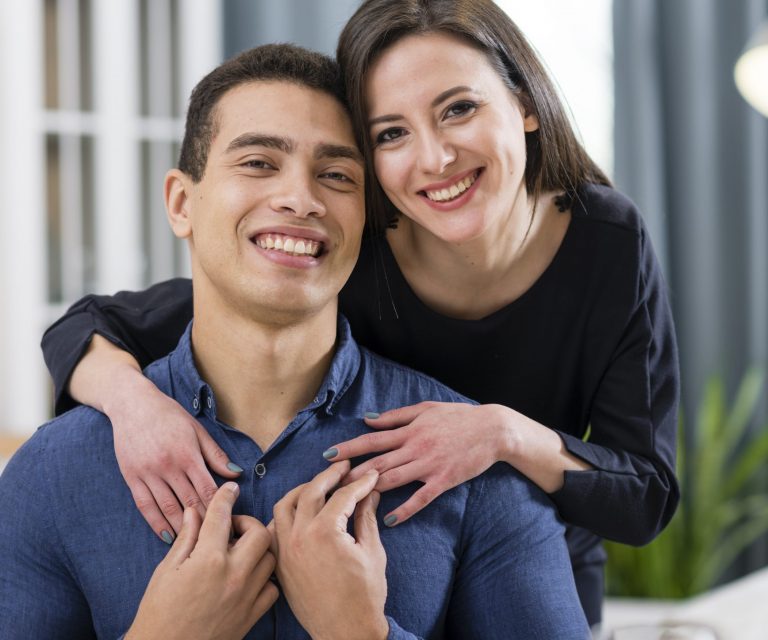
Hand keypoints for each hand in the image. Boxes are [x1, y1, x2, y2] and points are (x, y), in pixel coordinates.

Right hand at [70, 334, 241, 541]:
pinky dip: (156, 523)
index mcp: (187, 453)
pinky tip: (168, 536)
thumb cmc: (170, 415)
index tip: (232, 523)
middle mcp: (167, 465)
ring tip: (197, 545)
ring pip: (168, 508)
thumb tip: (236, 474)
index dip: (221, 507)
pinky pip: (145, 506)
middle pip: (190, 501)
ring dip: (183, 528)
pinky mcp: (131, 477)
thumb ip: (215, 454)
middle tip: (219, 542)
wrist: (132, 404)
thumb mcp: (197, 429)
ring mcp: (147, 473)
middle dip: (205, 523)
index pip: (208, 488)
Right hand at [125, 482, 277, 639]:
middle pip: (259, 532)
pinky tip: (247, 578)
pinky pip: (272, 588)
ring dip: (258, 549)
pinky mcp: (252, 615)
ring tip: (240, 552)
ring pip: (270, 557)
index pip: (222, 515)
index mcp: (208, 559)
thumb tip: (195, 511)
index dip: (226, 496)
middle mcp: (233, 574)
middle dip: (247, 523)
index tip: (229, 490)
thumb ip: (187, 537)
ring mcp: (246, 596)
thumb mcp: (166, 570)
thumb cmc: (158, 614)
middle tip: (232, 529)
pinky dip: (264, 579)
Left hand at [271, 461, 388, 639]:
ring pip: (284, 505)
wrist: (345, 632)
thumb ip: (366, 517)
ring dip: (302, 490)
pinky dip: (286, 515)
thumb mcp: (371, 551)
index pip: (342, 495)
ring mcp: (285, 550)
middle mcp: (299, 536)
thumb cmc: (364, 596)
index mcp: (325, 532)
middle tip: (343, 467)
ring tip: (319, 484)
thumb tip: (369, 493)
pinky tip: (300, 511)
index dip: (360, 482)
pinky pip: (274, 529)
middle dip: (329, 476)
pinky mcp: (280, 563)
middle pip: (310, 491)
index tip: (371, 475)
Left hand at [325, 402, 511, 525]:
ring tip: (348, 501)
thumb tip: (367, 419)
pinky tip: (389, 519)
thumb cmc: (458, 416)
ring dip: (370, 490)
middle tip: (329, 485)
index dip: (349, 447)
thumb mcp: (425, 409)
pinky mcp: (443, 480)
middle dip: (351, 474)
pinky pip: (421, 497)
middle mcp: (415, 447)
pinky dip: (405, 508)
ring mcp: (429, 465)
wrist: (492, 429)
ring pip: (393, 479)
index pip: (372, 440)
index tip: (328, 455)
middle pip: (377, 462)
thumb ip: (395, 416)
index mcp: (409, 430)